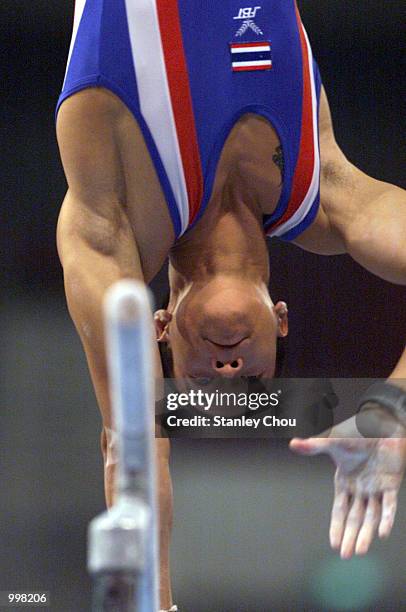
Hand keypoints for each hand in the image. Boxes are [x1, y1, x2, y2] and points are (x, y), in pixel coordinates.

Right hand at [290, 412, 405, 558]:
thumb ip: (313, 446)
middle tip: (346, 556)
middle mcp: (360, 489)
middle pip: (354, 518)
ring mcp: (376, 488)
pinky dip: (386, 518)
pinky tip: (382, 533)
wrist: (380, 424)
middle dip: (350, 537)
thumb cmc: (356, 433)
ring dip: (365, 533)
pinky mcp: (391, 483)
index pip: (339, 510)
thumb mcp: (332, 442)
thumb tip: (292, 444)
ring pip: (371, 516)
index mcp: (344, 482)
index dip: (337, 527)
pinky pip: (388, 505)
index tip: (334, 545)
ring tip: (360, 551)